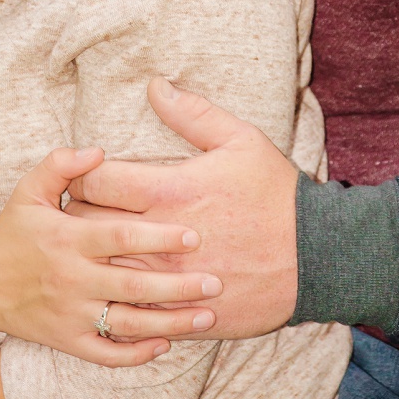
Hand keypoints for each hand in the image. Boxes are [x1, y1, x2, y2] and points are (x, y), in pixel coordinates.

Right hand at [0, 145, 224, 365]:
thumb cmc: (12, 230)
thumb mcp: (29, 189)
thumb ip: (63, 164)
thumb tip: (99, 150)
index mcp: (67, 238)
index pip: (120, 237)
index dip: (158, 237)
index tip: (195, 235)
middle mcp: (71, 278)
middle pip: (132, 285)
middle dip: (177, 286)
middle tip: (216, 281)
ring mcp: (70, 314)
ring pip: (127, 324)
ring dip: (169, 324)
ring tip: (206, 317)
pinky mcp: (66, 341)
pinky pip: (106, 353)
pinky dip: (136, 354)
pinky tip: (164, 345)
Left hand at [68, 77, 299, 339]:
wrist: (318, 257)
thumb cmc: (277, 195)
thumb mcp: (241, 141)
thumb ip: (193, 113)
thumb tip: (155, 86)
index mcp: (170, 191)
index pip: (93, 182)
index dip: (80, 177)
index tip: (87, 177)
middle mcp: (161, 237)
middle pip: (88, 228)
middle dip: (79, 217)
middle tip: (85, 212)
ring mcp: (170, 281)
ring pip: (104, 274)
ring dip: (95, 260)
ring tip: (97, 250)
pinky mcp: (183, 313)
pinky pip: (134, 312)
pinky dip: (122, 299)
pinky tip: (123, 289)